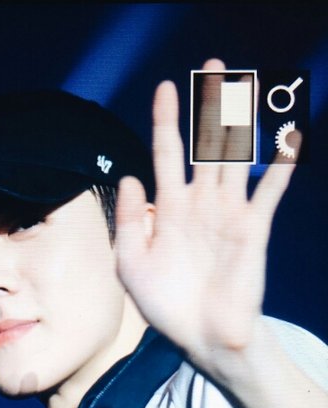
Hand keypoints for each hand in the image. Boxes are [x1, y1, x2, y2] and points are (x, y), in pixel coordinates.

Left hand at [115, 59, 299, 365]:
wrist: (201, 336)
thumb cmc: (164, 304)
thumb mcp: (130, 265)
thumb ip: (126, 223)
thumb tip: (130, 177)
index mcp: (167, 209)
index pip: (166, 153)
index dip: (166, 120)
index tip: (165, 88)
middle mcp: (199, 203)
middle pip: (205, 144)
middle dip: (208, 105)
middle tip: (213, 65)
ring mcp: (227, 213)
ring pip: (236, 157)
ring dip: (241, 122)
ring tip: (245, 87)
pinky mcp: (252, 229)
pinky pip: (268, 193)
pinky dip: (278, 168)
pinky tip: (287, 141)